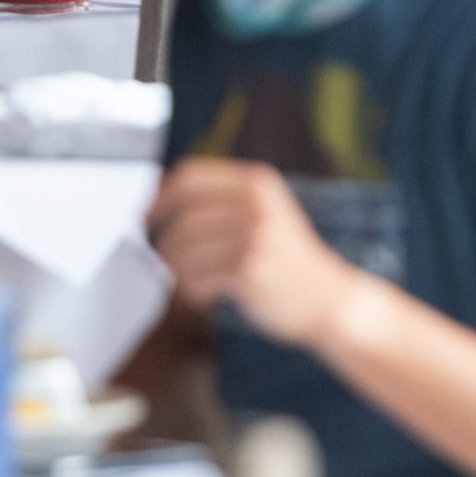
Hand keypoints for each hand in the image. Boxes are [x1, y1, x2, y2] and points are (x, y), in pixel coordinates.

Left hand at [145, 158, 362, 347]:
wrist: (331, 300)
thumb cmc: (289, 262)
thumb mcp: (264, 214)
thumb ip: (222, 201)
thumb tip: (158, 194)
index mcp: (257, 182)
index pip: (190, 176)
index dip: (159, 196)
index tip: (144, 217)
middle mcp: (256, 203)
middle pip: (182, 213)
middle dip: (163, 240)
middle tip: (162, 259)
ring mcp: (254, 234)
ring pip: (184, 247)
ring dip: (177, 270)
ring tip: (192, 281)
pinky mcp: (250, 268)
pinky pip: (197, 276)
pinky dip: (194, 289)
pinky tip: (209, 294)